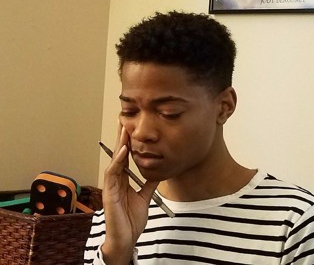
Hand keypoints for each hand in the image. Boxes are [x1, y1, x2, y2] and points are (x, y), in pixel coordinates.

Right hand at [101, 124, 158, 264]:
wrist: (126, 239)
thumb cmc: (131, 220)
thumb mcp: (145, 196)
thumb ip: (150, 182)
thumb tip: (159, 169)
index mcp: (123, 179)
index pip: (126, 155)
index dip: (129, 140)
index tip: (132, 125)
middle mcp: (116, 179)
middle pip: (119, 153)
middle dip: (122, 136)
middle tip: (125, 118)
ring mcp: (111, 185)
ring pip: (114, 159)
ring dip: (119, 144)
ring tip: (124, 128)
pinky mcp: (109, 193)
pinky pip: (112, 173)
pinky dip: (117, 161)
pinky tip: (122, 150)